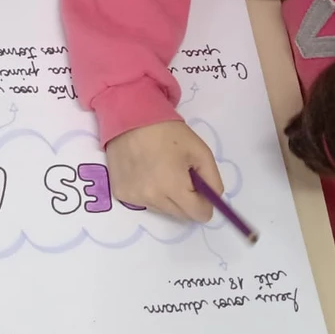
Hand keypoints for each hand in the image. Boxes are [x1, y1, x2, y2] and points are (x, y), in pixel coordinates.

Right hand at [105, 120, 224, 221]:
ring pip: (163, 210)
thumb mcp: (200, 151)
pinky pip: (144, 203)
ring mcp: (133, 197)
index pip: (198, 214)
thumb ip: (213, 180)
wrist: (131, 118)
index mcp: (173, 186)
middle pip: (181, 215)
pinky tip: (145, 173)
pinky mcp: (120, 194)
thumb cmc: (169, 133)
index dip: (205, 203)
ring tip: (161, 171)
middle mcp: (151, 197)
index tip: (201, 190)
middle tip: (181, 176)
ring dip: (167, 197)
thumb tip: (213, 200)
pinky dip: (149, 193)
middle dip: (187, 200)